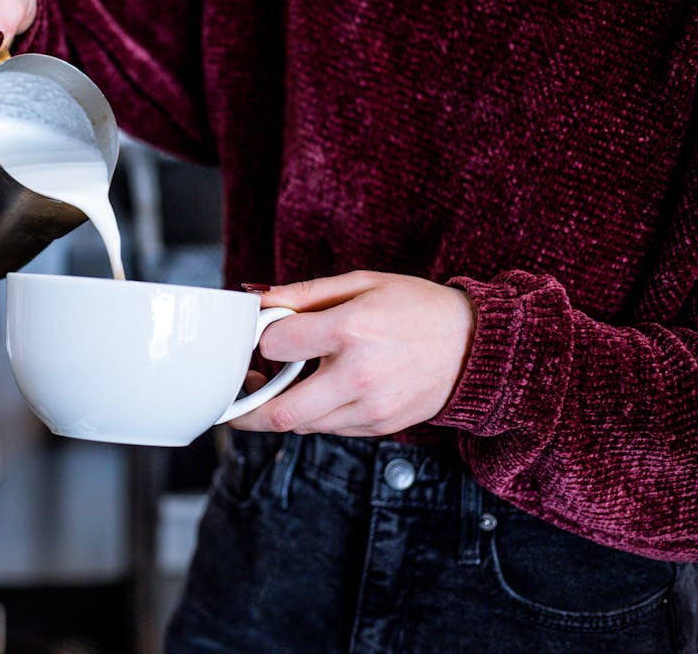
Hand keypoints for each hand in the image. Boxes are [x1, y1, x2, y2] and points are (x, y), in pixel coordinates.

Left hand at [230, 271, 476, 436]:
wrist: (477, 346)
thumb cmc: (418, 307)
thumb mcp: (362, 282)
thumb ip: (304, 293)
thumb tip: (257, 301)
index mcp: (352, 329)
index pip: (277, 346)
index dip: (262, 339)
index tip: (263, 335)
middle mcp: (359, 375)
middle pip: (281, 411)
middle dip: (246, 410)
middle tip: (235, 399)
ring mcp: (371, 408)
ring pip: (302, 425)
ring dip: (280, 411)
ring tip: (276, 386)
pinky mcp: (380, 427)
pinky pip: (329, 429)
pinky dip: (313, 415)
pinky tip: (316, 392)